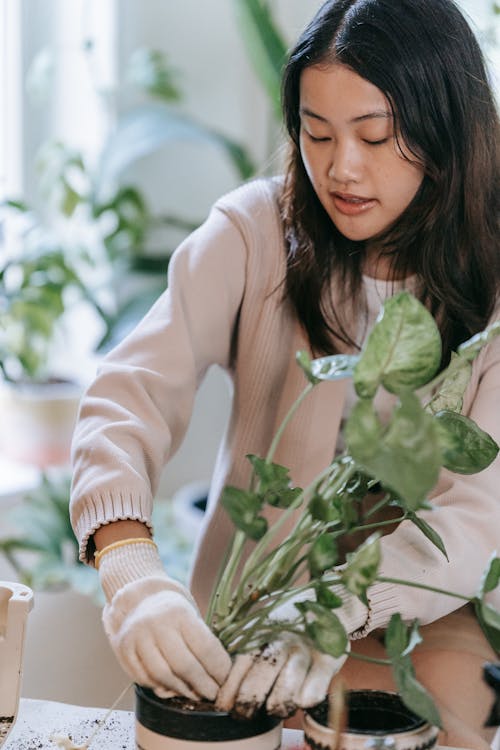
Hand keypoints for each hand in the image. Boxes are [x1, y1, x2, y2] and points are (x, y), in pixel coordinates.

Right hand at [99, 539, 231, 700]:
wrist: (137, 598)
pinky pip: (144, 678)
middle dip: (203, 685)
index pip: (205, 647)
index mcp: (180, 612)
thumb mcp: (190, 615)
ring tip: (194, 694)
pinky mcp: (123, 650)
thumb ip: (202, 641)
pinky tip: (172, 688)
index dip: (218, 669)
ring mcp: (137, 637)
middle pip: (184, 665)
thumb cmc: (173, 612)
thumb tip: (221, 675)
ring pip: (163, 676)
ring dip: (182, 690)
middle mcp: (157, 623)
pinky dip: (160, 687)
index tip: (226, 681)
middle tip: (212, 694)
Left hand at [216, 588, 367, 717]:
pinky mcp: (328, 660)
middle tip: (243, 714)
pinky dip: (308, 696)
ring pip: (287, 688)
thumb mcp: (261, 628)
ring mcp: (305, 651)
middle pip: (260, 678)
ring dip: (278, 705)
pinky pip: (316, 687)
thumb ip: (243, 649)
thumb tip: (219, 678)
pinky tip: (302, 701)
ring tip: (274, 710)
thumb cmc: (286, 624)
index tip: (224, 706)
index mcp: (262, 633)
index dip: (229, 690)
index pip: (239, 664)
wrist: (326, 602)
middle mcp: (281, 641)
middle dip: (248, 703)